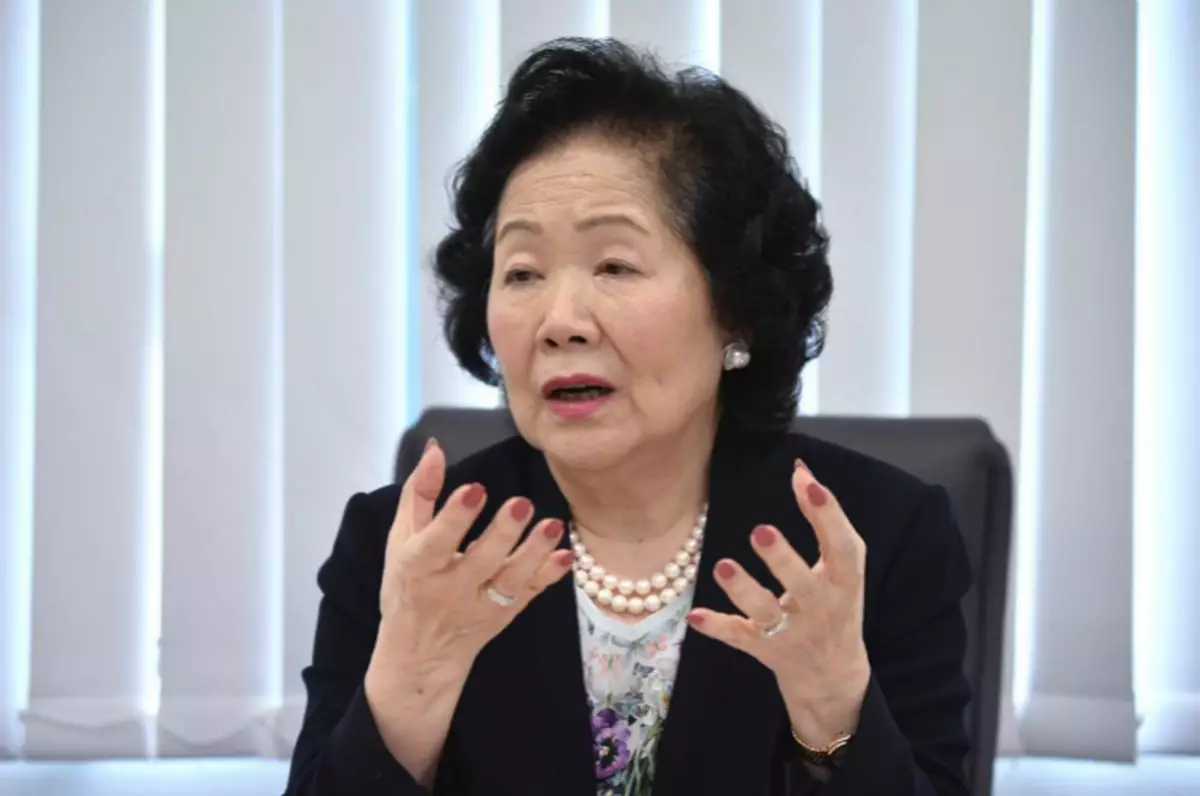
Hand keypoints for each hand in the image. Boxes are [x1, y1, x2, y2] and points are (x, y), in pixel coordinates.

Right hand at [369, 438, 573, 687]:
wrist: (420, 653)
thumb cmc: (407, 585)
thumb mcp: (401, 541)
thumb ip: (418, 494)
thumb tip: (434, 449)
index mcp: (419, 567)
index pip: (436, 542)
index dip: (454, 517)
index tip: (474, 489)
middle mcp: (451, 589)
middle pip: (481, 561)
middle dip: (502, 533)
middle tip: (521, 503)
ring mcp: (481, 605)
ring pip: (512, 580)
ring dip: (534, 553)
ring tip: (553, 525)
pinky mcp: (505, 613)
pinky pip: (531, 593)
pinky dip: (549, 575)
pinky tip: (565, 554)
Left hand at [686, 459, 870, 747]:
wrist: (832, 673)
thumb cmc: (835, 601)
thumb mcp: (840, 566)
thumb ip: (823, 518)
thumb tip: (800, 469)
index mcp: (844, 581)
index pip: (843, 548)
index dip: (829, 516)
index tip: (807, 483)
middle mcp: (820, 607)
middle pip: (803, 585)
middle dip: (782, 560)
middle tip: (761, 530)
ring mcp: (791, 632)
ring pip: (765, 613)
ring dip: (743, 590)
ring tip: (722, 565)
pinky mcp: (764, 649)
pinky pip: (739, 638)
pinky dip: (717, 627)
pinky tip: (695, 615)